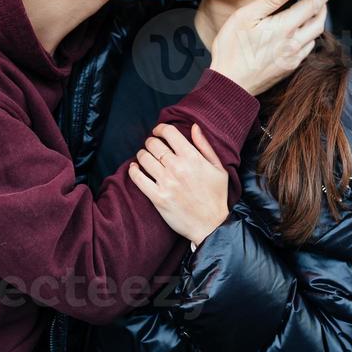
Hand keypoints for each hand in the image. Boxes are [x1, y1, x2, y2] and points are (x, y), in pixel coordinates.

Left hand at [128, 122, 228, 245]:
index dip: (160, 128)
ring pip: (144, 158)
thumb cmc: (216, 196)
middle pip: (153, 144)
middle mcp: (177, 167)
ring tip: (144, 157)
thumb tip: (195, 127)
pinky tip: (135, 168)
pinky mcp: (157, 197)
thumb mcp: (218, 168)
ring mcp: (166, 183)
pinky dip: (133, 170)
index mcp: (192, 158)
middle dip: (151, 142)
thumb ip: (205, 146)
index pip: (169, 132)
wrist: (212, 225)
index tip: (158, 131)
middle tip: (152, 146)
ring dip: (142, 154)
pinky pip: (138, 178)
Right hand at [210, 0, 336, 96]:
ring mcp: (293, 58)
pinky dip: (307, 38)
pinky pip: (306, 50)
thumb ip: (270, 1)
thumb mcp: (244, 17)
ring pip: (314, 37)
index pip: (312, 6)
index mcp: (284, 28)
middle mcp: (294, 44)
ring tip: (308, 14)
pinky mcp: (289, 68)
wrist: (229, 84)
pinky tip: (297, 34)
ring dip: (315, 23)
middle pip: (319, 22)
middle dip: (323, 7)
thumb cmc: (231, 49)